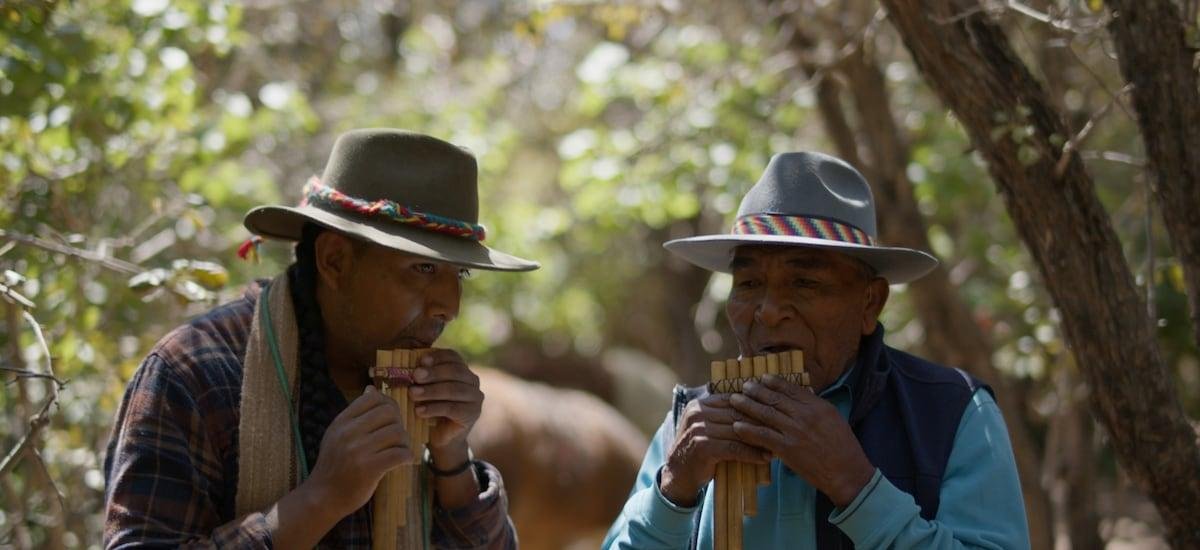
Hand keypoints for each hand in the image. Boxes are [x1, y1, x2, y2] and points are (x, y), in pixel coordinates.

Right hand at [304, 385, 413, 516]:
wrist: (323, 496)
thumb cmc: (335, 464)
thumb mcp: (337, 434)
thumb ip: (355, 414)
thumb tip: (371, 388)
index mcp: (341, 421)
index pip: (373, 398)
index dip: (388, 404)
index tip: (391, 418)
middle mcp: (348, 433)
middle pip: (389, 412)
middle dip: (399, 423)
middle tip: (397, 437)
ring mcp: (358, 451)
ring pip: (397, 432)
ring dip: (404, 442)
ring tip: (399, 450)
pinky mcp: (369, 469)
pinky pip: (400, 454)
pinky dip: (407, 456)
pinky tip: (403, 460)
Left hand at [411, 348, 482, 450]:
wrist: (440, 436)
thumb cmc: (430, 407)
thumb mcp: (425, 389)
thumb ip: (421, 377)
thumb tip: (407, 368)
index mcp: (462, 369)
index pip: (452, 356)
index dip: (437, 357)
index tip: (421, 360)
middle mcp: (472, 381)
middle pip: (455, 372)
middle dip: (433, 373)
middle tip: (414, 377)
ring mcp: (475, 398)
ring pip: (454, 390)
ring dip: (431, 391)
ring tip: (412, 394)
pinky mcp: (472, 414)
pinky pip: (452, 408)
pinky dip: (434, 408)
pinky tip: (419, 411)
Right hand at [659, 394, 770, 506]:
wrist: (678, 472)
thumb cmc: (699, 449)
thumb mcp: (708, 426)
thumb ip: (724, 415)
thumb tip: (758, 405)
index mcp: (700, 404)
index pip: (733, 399)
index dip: (754, 405)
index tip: (775, 411)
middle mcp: (698, 413)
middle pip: (737, 413)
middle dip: (761, 421)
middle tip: (782, 428)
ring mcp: (699, 429)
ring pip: (738, 430)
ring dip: (760, 438)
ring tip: (778, 444)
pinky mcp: (703, 447)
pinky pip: (734, 448)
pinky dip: (752, 453)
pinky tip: (765, 458)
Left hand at [729, 375, 873, 506]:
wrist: (847, 473)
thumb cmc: (843, 447)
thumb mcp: (834, 418)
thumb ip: (816, 406)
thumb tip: (802, 393)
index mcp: (818, 406)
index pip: (792, 388)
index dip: (774, 382)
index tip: (763, 377)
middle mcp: (805, 415)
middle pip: (775, 398)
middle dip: (756, 390)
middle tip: (744, 385)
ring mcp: (794, 431)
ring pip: (766, 414)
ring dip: (747, 406)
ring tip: (734, 399)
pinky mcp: (787, 449)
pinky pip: (763, 436)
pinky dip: (748, 430)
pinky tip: (736, 427)